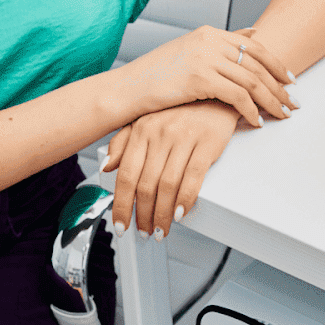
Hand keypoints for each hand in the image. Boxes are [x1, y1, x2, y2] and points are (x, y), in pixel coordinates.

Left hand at [101, 100, 239, 237]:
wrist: (218, 93)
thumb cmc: (182, 109)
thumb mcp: (147, 118)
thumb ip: (124, 141)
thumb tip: (107, 166)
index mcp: (142, 128)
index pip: (126, 175)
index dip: (122, 205)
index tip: (121, 224)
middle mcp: (160, 132)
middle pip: (146, 184)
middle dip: (143, 215)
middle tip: (144, 231)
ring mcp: (185, 137)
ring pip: (167, 186)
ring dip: (163, 214)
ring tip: (161, 229)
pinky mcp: (208, 142)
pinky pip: (193, 178)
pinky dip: (186, 200)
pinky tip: (181, 213)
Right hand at [119, 26, 295, 124]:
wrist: (128, 88)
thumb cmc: (157, 76)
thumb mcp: (191, 50)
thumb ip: (220, 44)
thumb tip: (253, 34)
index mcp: (210, 33)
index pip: (255, 46)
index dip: (276, 64)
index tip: (290, 80)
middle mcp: (210, 41)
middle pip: (258, 64)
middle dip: (279, 85)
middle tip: (293, 102)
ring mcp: (205, 58)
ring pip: (252, 81)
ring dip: (270, 100)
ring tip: (281, 114)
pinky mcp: (200, 78)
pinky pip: (237, 96)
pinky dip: (250, 111)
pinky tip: (256, 122)